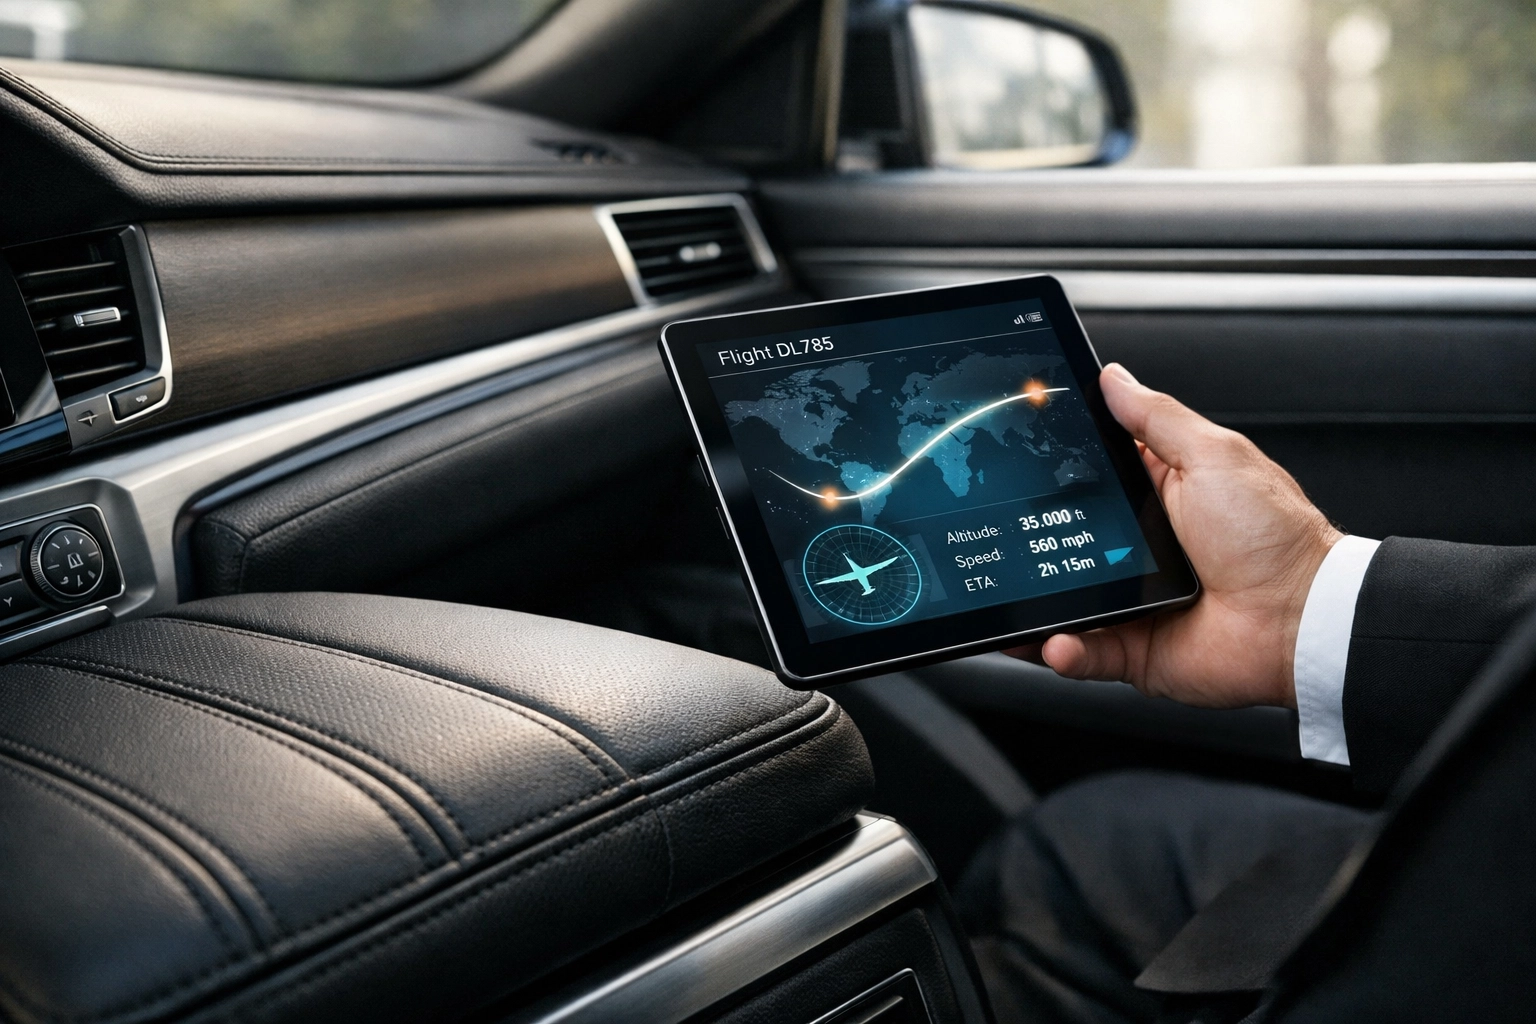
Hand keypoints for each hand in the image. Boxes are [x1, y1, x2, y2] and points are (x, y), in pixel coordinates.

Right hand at [1007, 364, 1340, 708]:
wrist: (1301, 619)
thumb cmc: (1272, 536)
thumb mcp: (1212, 456)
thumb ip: (1156, 418)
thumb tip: (1112, 377)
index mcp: (1156, 497)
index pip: (1089, 478)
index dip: (1051, 470)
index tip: (1014, 460)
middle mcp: (1137, 550)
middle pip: (1064, 541)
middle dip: (1029, 542)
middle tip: (1002, 537)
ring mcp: (1131, 602)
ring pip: (1062, 602)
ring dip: (1035, 606)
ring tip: (1011, 603)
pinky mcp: (1134, 650)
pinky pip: (1084, 653)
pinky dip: (1062, 651)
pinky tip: (1052, 642)